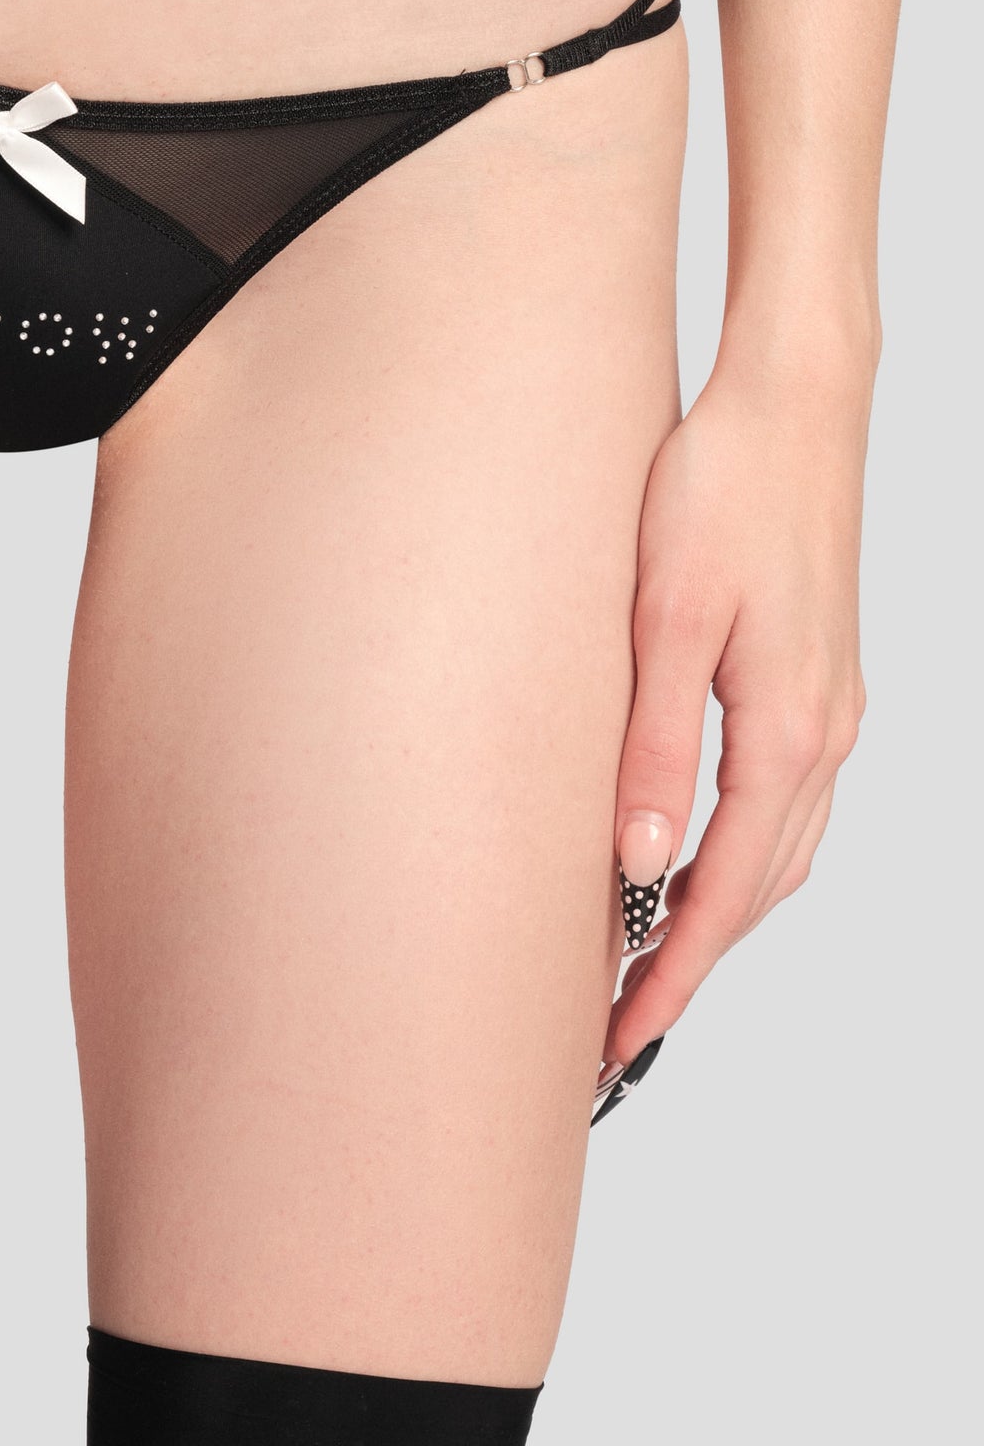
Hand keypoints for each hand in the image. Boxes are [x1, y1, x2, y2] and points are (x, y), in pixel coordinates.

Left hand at [605, 362, 868, 1068]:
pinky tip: (692, 858)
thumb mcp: (666, 619)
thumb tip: (632, 864)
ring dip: (716, 915)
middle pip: (757, 890)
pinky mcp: (818, 682)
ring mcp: (830, 710)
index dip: (669, 977)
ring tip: (641, 961)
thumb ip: (652, 747)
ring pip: (778, 853)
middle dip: (688, 965)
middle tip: (614, 1026)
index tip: (620, 1041)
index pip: (722, 896)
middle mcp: (824, 736)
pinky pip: (784, 804)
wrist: (794, 404)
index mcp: (786, 734)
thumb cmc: (721, 490)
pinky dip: (740, 856)